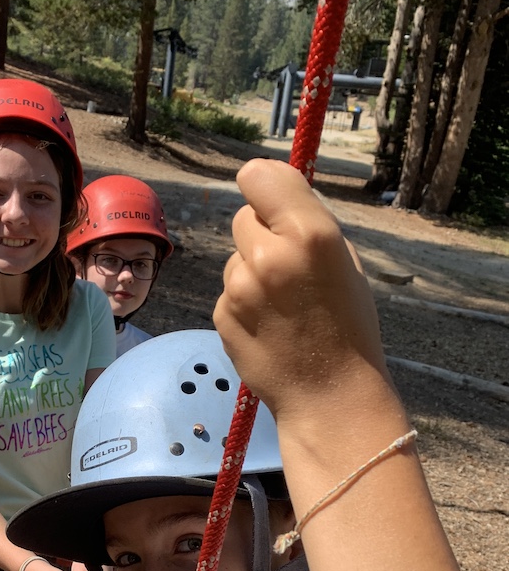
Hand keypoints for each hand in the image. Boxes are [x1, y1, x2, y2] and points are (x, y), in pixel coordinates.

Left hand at [215, 160, 388, 425]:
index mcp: (309, 234)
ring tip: (282, 306)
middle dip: (260, 233)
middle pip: (242, 217)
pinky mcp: (221, 315)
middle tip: (287, 266)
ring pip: (233, 258)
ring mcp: (239, 289)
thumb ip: (307, 225)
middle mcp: (269, 256)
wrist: (330, 395)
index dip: (262, 185)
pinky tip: (269, 326)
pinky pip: (227, 292)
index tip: (269, 199)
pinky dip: (242, 303)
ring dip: (250, 271)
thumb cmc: (349, 327)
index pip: (257, 176)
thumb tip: (273, 196)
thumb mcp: (346, 263)